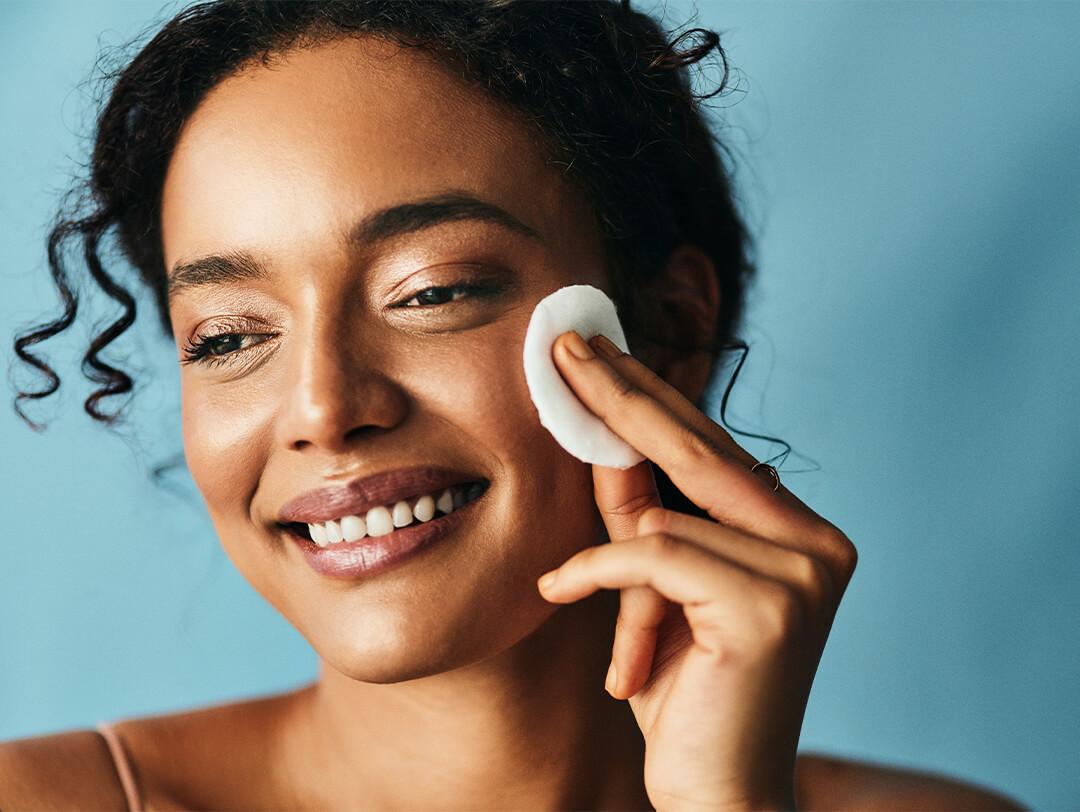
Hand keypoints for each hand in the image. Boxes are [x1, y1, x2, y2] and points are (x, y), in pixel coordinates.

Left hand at [537, 331, 857, 810]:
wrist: (717, 792)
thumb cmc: (683, 691)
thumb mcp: (652, 588)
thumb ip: (638, 514)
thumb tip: (600, 433)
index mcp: (800, 532)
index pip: (714, 447)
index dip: (650, 395)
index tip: (597, 350)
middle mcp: (817, 543)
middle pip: (699, 450)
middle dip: (621, 395)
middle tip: (564, 346)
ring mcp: (803, 573)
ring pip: (664, 519)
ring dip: (605, 561)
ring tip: (566, 590)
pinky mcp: (770, 609)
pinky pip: (652, 558)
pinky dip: (596, 573)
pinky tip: (558, 591)